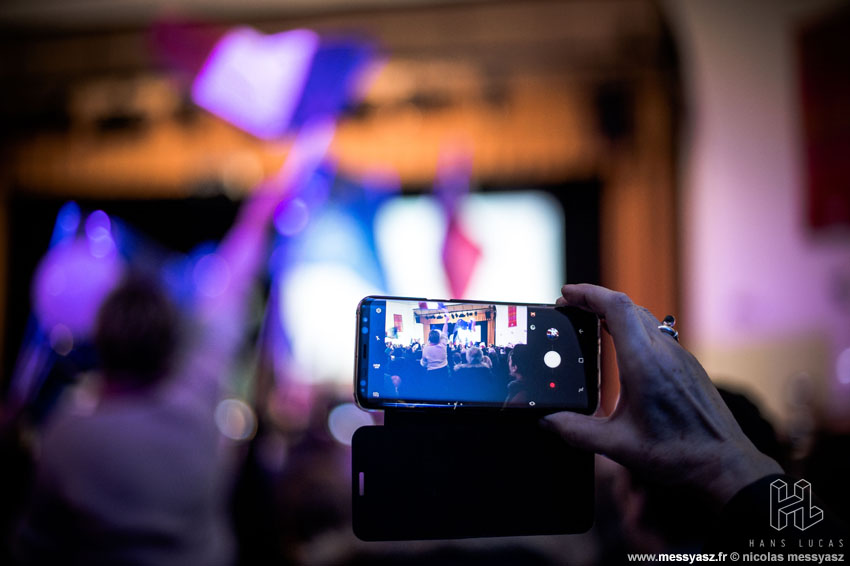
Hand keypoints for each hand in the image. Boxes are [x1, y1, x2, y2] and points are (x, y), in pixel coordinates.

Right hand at [544, 284, 781, 506]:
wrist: (724, 464)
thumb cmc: (676, 454)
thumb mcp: (618, 446)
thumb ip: (577, 431)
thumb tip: (547, 421)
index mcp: (644, 363)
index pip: (615, 308)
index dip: (588, 294)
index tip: (566, 294)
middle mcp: (663, 352)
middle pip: (626, 306)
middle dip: (594, 300)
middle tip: (569, 308)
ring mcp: (679, 356)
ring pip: (643, 317)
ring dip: (614, 312)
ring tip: (590, 321)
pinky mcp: (687, 365)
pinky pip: (655, 333)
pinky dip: (631, 327)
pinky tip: (621, 346)